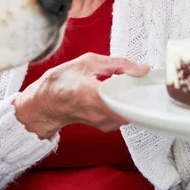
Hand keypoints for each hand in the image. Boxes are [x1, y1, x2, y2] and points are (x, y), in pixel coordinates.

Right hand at [13, 53, 150, 138]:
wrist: (44, 104)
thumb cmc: (61, 82)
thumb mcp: (88, 62)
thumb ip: (119, 64)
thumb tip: (143, 69)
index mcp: (91, 94)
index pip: (126, 97)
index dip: (140, 87)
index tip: (145, 78)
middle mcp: (99, 113)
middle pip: (132, 106)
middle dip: (140, 92)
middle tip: (139, 80)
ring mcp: (103, 123)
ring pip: (130, 112)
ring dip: (133, 98)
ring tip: (128, 85)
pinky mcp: (105, 126)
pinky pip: (124, 116)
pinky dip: (126, 105)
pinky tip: (120, 95)